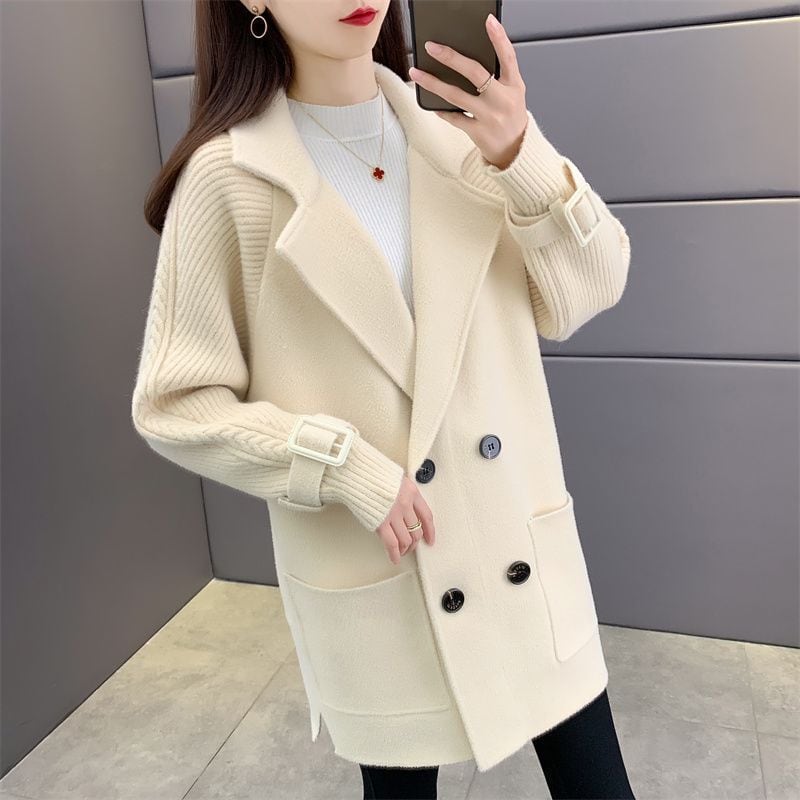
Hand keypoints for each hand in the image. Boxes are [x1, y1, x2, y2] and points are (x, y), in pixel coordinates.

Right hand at [376, 475, 434, 564]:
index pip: (427, 516)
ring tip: (402, 552)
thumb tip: (408, 509)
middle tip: (411, 546)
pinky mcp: (381, 523)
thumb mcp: (396, 479)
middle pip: (416, 531)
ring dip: (405, 549)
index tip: (430, 539)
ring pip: (406, 540)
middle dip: (415, 542)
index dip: (430, 531)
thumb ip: (404, 493)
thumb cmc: (372, 474)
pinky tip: (395, 558)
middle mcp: (406, 504)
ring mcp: (394, 515)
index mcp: (412, 492)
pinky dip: (394, 554)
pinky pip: (392, 544)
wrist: (357, 473)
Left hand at [408, 13, 528, 170]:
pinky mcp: (478, 133)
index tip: (488, 21)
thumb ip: (499, 75)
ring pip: (456, 95)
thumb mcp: (514, 93)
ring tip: (416, 73)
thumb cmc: (511, 118)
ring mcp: (489, 117)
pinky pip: (454, 118)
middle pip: (475, 73)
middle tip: (432, 47)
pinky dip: (442, 110)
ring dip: (433, 83)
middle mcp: (502, 100)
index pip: (508, 57)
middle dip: (451, 57)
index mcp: (514, 86)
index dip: (499, 38)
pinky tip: (431, 103)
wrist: (516, 151)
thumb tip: (469, 57)